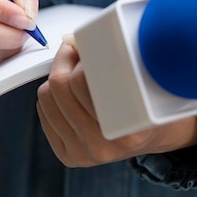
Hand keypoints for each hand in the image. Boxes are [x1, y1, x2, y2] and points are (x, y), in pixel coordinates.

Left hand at [36, 41, 196, 166]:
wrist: (152, 134)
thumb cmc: (150, 100)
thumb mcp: (145, 76)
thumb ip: (115, 57)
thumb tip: (72, 40)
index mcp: (129, 129)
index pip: (81, 80)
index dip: (80, 55)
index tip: (86, 45)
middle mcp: (105, 145)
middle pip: (59, 86)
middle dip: (65, 60)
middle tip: (77, 51)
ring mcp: (85, 153)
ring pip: (46, 98)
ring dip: (58, 78)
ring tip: (77, 72)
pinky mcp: (70, 156)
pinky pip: (43, 113)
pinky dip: (52, 96)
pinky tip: (71, 93)